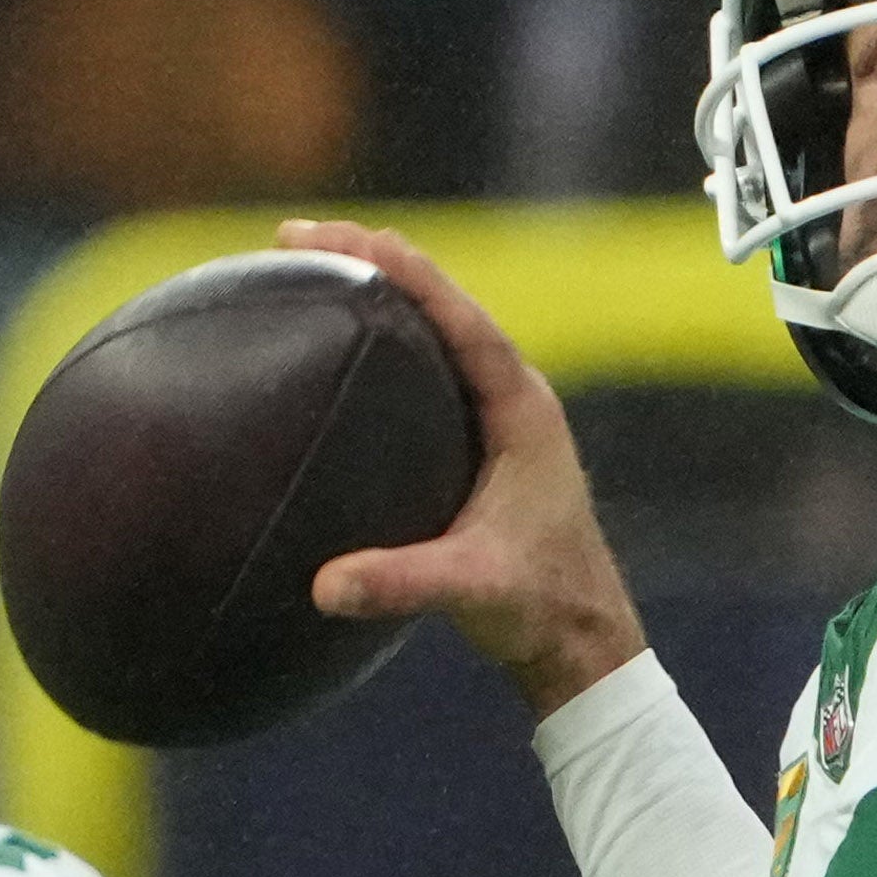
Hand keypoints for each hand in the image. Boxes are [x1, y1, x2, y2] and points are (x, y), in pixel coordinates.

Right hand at [289, 220, 650, 712]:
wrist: (581, 639)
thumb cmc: (541, 607)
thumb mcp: (474, 591)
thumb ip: (403, 584)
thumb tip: (324, 586)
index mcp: (519, 407)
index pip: (455, 314)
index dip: (394, 267)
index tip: (329, 239)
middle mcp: (511, 394)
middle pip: (438, 302)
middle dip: (370, 260)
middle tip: (295, 237)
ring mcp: (495, 413)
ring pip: (432, 327)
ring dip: (374, 292)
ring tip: (305, 265)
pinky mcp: (477, 437)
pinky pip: (424, 366)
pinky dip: (380, 341)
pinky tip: (333, 343)